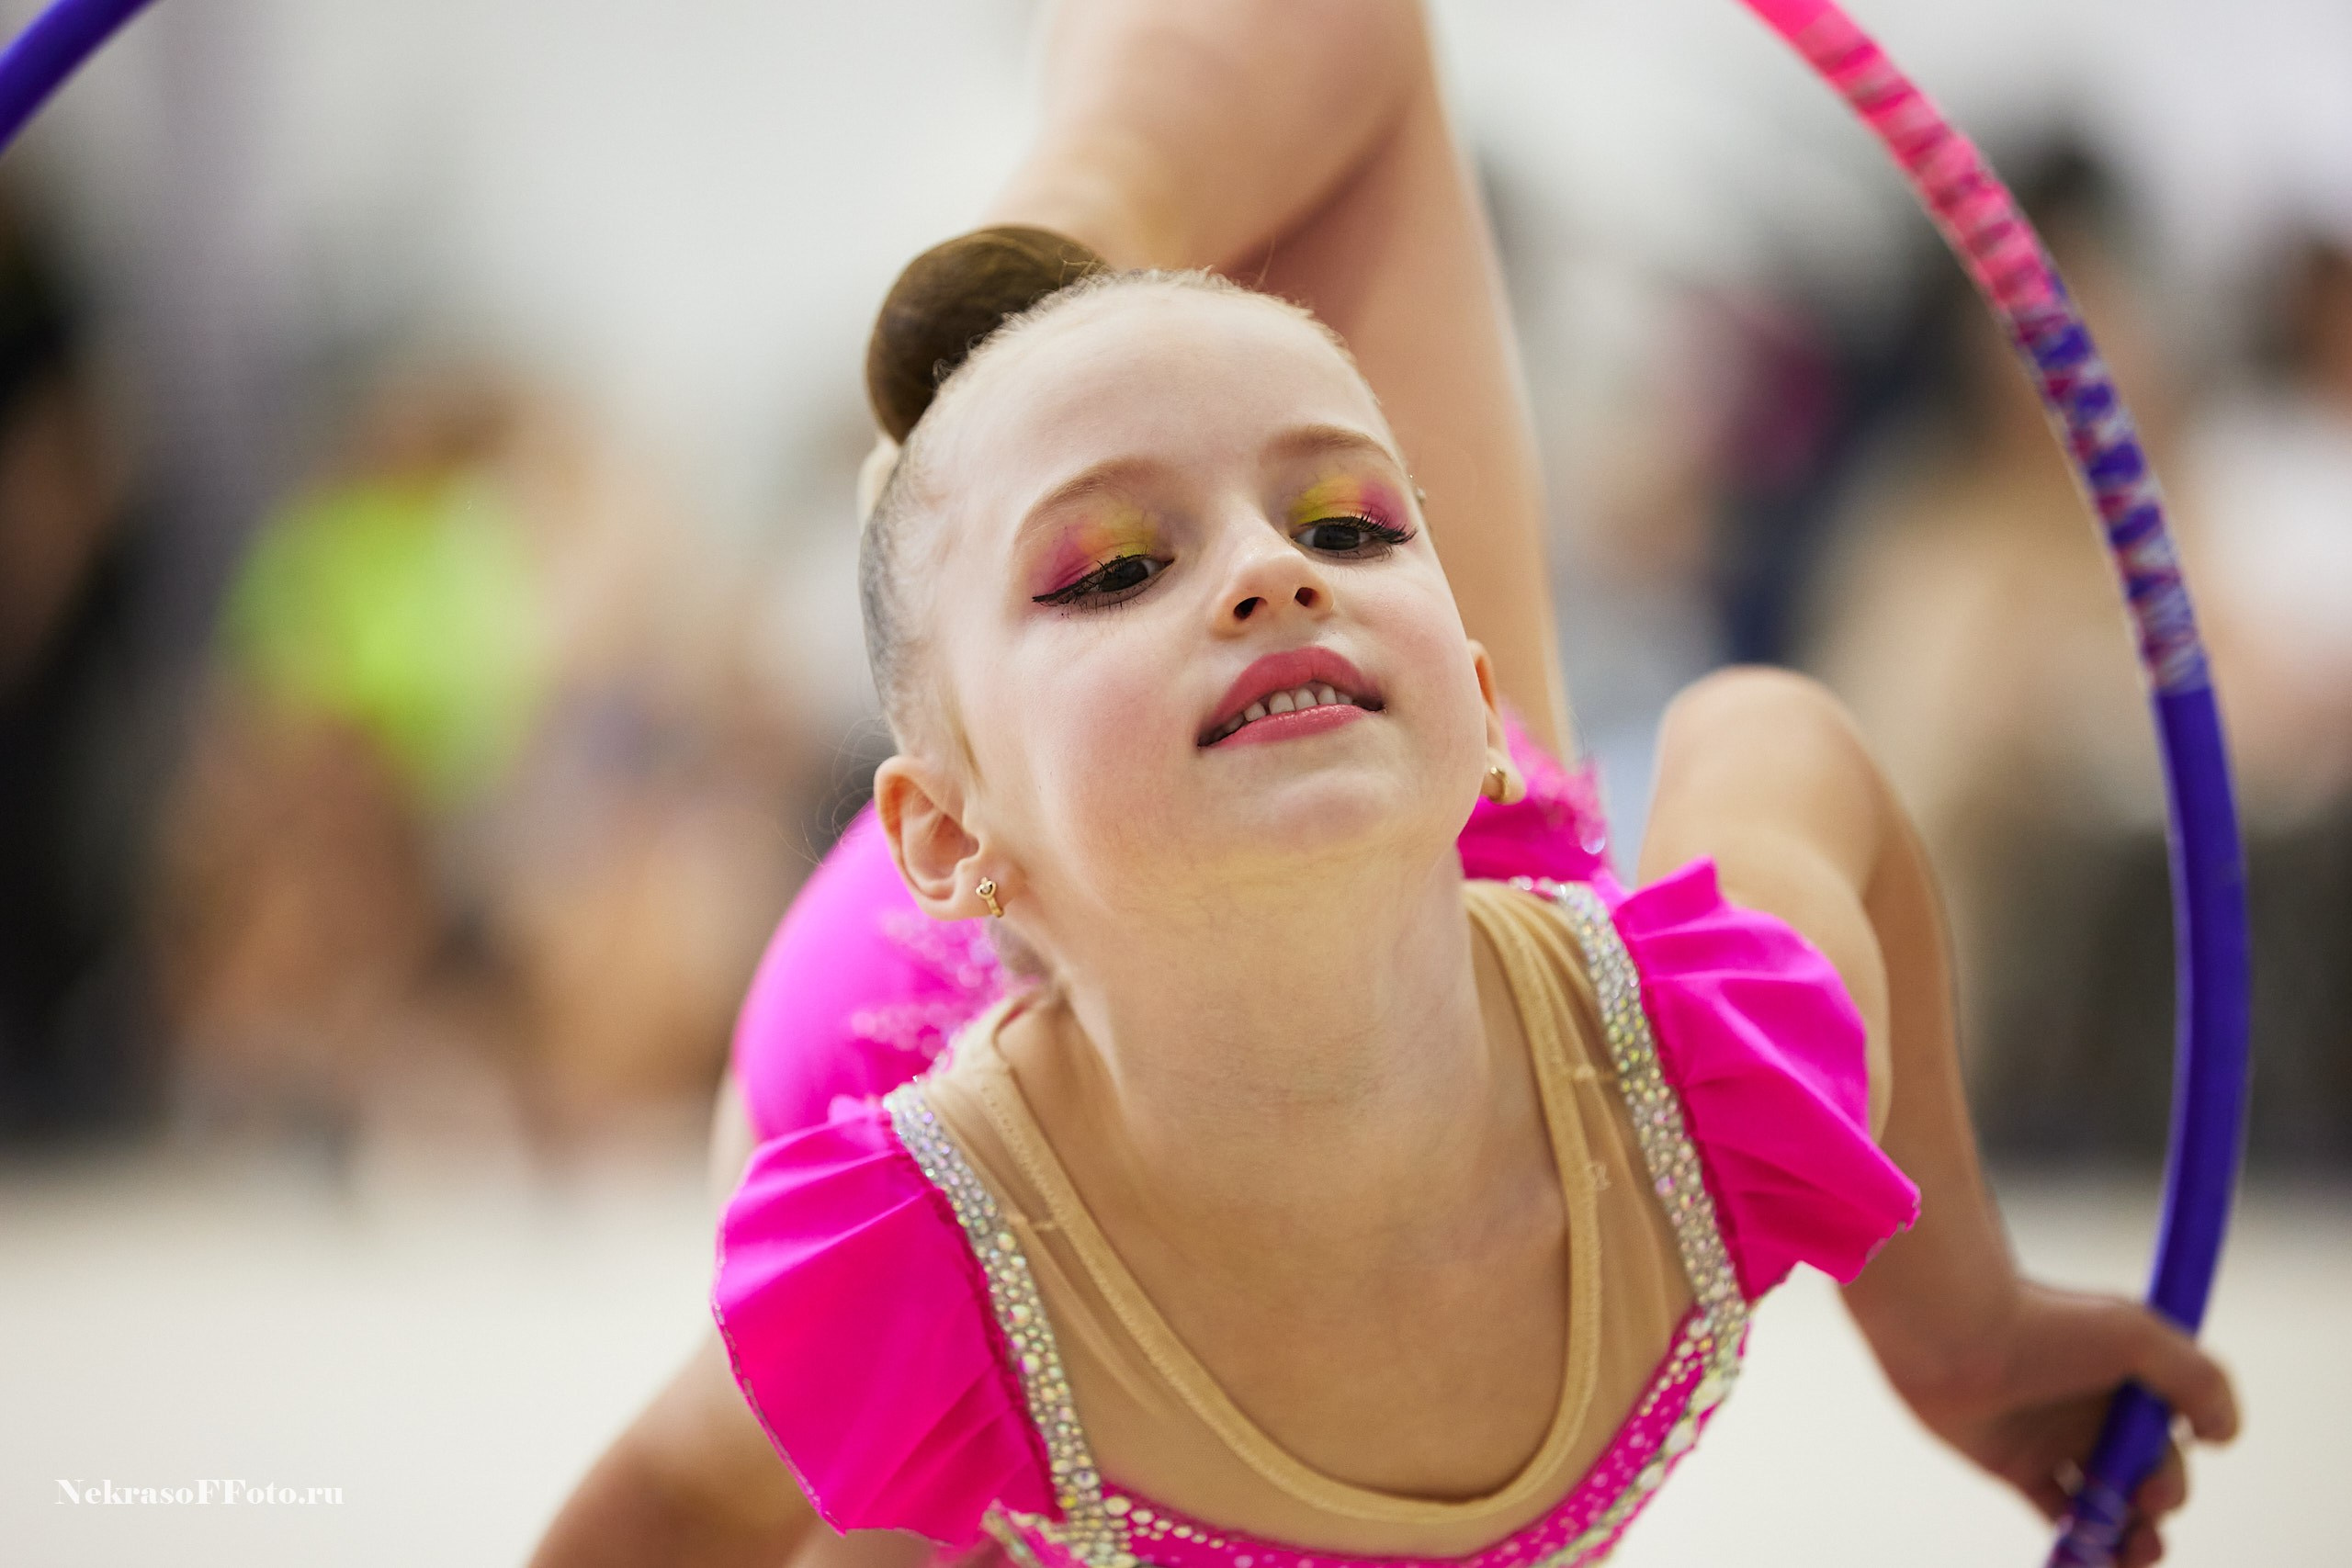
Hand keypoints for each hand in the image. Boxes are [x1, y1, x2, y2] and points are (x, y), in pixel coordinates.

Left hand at [1878, 1280, 2239, 1566]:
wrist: (1951, 1331)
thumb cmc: (2043, 1325)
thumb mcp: (2138, 1337)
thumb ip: (2200, 1380)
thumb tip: (2222, 1435)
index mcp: (2127, 1379)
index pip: (2172, 1438)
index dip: (2173, 1469)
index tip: (2154, 1480)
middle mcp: (2093, 1410)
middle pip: (2147, 1475)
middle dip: (2158, 1503)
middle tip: (2142, 1503)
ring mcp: (2054, 1440)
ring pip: (2110, 1505)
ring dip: (2133, 1538)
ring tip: (2136, 1553)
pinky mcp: (2015, 1466)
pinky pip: (2061, 1517)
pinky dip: (2083, 1546)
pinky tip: (2092, 1559)